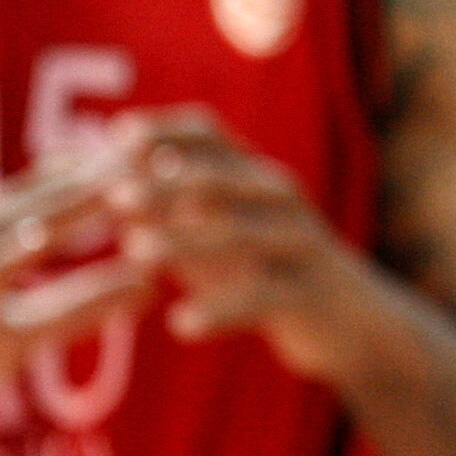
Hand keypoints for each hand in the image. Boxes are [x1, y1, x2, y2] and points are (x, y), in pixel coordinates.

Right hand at [0, 151, 150, 455]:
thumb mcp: (19, 338)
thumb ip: (76, 308)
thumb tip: (144, 286)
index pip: (68, 202)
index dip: (121, 179)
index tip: (180, 157)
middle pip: (49, 198)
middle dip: (105, 173)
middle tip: (164, 145)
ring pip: (15, 222)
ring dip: (65, 198)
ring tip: (118, 173)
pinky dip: (3, 250)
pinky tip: (39, 234)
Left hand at [108, 108, 379, 382]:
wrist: (352, 323)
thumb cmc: (270, 270)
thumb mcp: (225, 231)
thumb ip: (177, 207)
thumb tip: (103, 180)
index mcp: (254, 177)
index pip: (210, 134)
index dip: (164, 129)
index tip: (113, 136)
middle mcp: (280, 199)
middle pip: (222, 177)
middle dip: (167, 183)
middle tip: (114, 196)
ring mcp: (300, 243)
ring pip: (242, 232)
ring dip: (186, 238)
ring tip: (136, 252)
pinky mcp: (311, 292)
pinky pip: (264, 295)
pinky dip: (221, 308)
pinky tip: (181, 325)